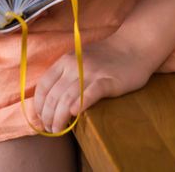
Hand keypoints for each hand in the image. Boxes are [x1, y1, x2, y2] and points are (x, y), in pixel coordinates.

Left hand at [31, 32, 161, 133]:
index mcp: (65, 61)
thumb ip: (65, 76)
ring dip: (60, 118)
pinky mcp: (109, 80)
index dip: (39, 107)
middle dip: (48, 118)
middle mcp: (75, 65)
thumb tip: (49, 103)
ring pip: (67, 98)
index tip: (42, 120)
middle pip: (53, 97)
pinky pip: (91, 93)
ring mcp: (92, 72)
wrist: (134, 45)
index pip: (43, 87)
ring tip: (59, 131)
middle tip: (51, 130)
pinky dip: (81, 104)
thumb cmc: (106, 57)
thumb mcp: (79, 59)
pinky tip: (76, 113)